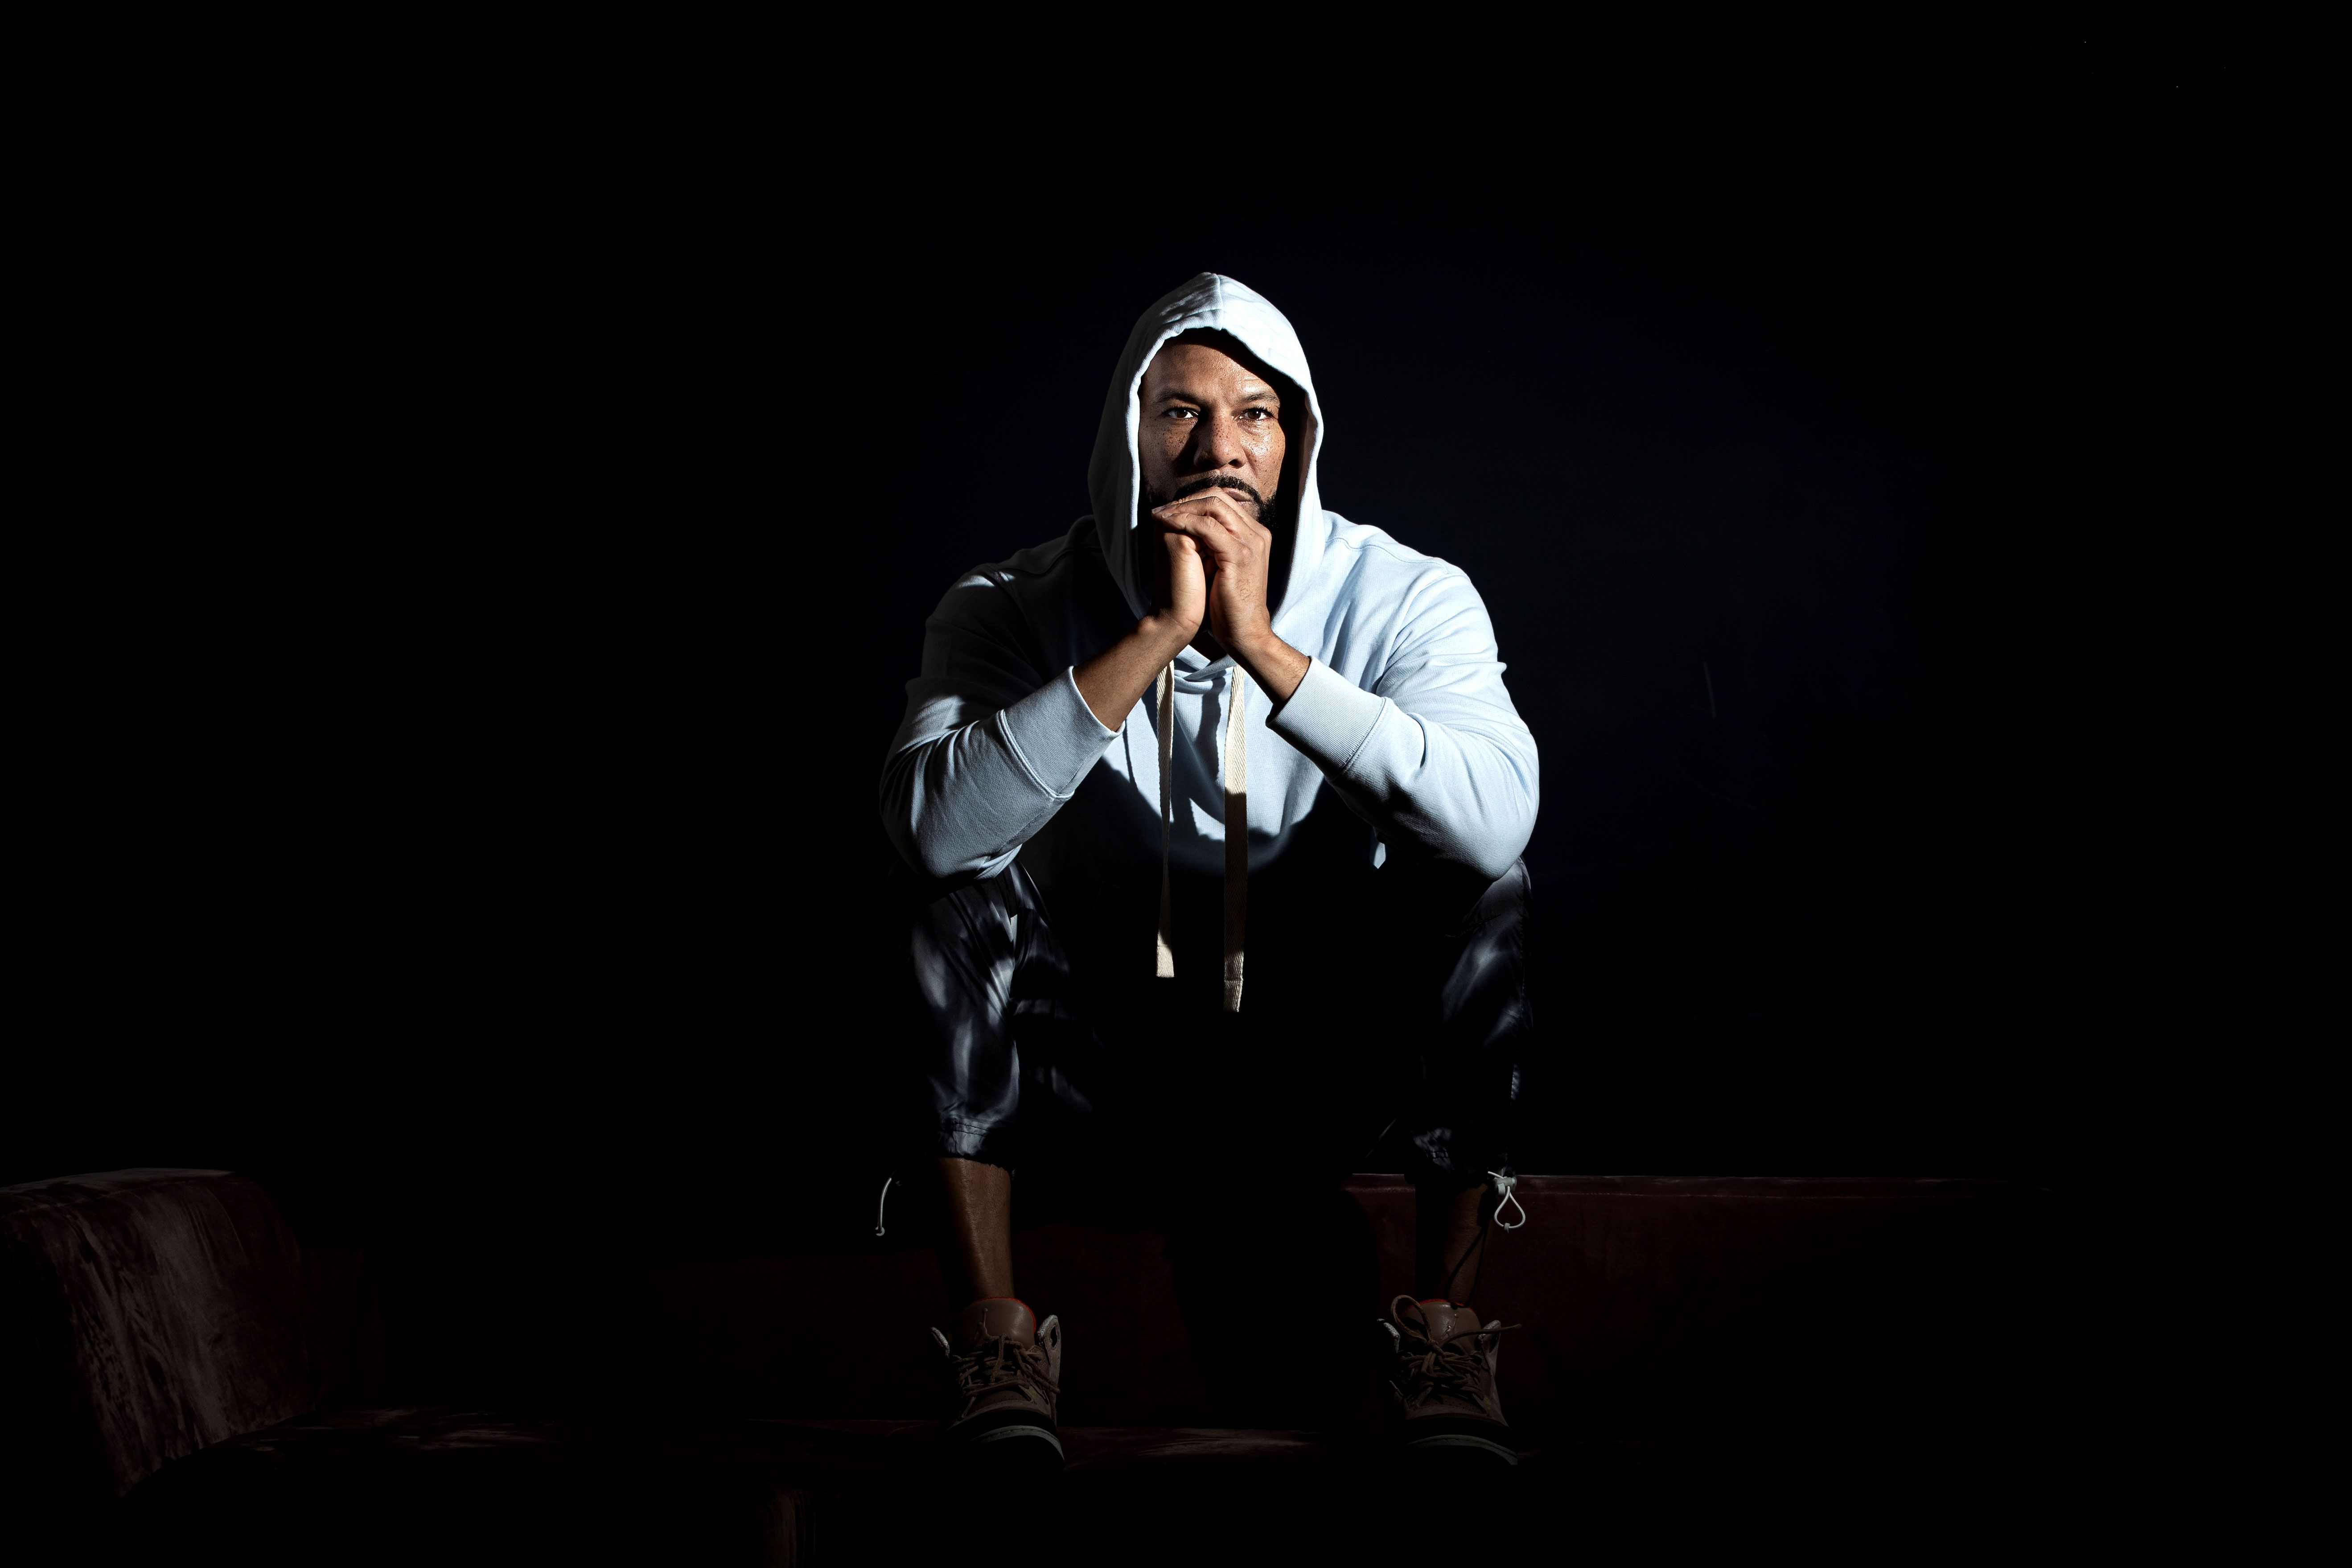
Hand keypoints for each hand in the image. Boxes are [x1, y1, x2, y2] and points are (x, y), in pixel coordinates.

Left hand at [1150, 488, 1274, 653]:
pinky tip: (1168, 525)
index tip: (1169, 510)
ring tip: (1161, 516)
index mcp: (1254, 534)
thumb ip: (1214, 545)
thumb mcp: (1223, 566)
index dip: (1194, 501)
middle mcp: (1256, 534)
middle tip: (1162, 510)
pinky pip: (1208, 526)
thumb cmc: (1229, 604)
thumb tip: (1189, 529)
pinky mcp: (1239, 555)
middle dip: (1186, 500)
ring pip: (1214, 506)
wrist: (1244, 632)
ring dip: (1183, 508)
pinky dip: (1185, 521)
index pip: (1223, 501)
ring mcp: (1250, 543)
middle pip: (1219, 497)